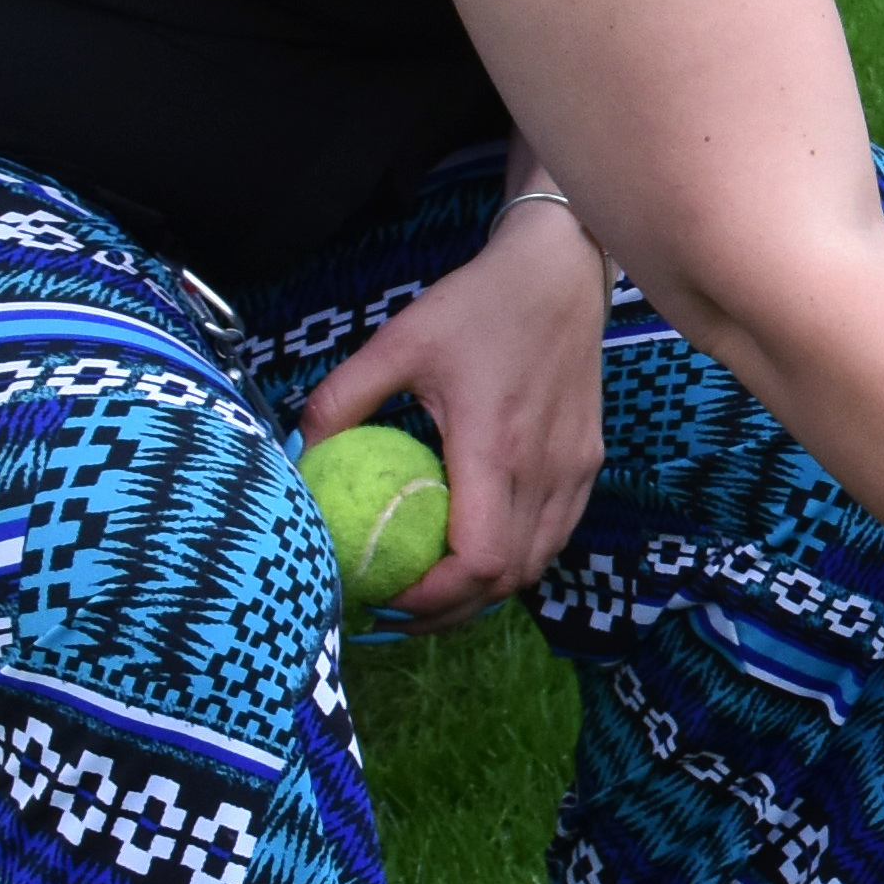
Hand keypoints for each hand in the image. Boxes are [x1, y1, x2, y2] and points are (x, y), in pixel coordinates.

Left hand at [298, 190, 616, 623]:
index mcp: (496, 447)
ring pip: (536, 565)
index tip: (387, 595)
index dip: (434, 598)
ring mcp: (573, 470)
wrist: (560, 271)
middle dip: (449, 611)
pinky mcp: (586, 464)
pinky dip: (515, 559)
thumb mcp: (397, 342)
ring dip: (485, 591)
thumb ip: (341, 399)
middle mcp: (544, 469)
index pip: (479, 560)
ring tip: (432, 590)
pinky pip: (553, 535)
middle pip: (506, 579)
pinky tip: (475, 548)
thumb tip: (296, 455)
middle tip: (394, 609)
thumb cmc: (477, 305)